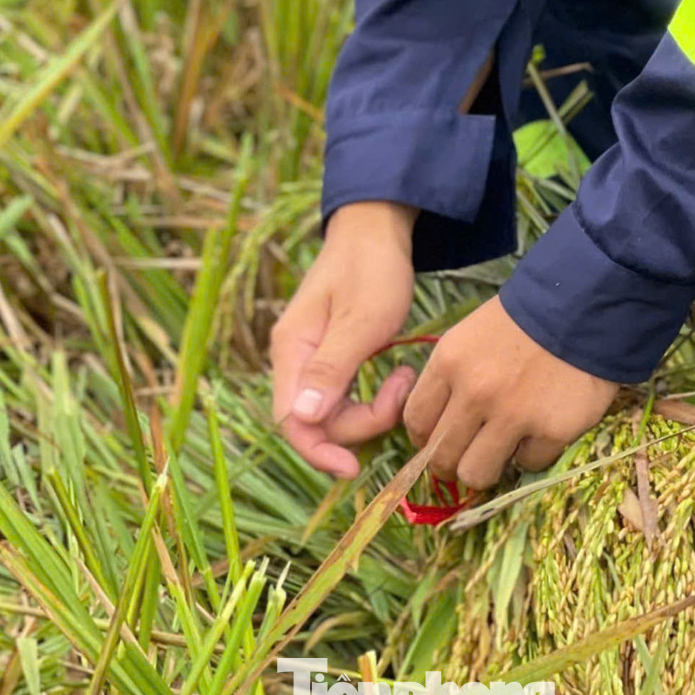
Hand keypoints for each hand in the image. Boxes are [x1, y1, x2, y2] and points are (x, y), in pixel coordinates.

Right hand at [269, 201, 418, 478]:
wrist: (378, 228)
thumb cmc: (371, 267)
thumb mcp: (361, 319)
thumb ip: (332, 369)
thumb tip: (303, 420)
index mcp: (291, 348)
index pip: (291, 420)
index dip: (319, 451)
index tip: (354, 467)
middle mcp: (293, 356)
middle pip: (314, 420)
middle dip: (359, 423)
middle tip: (400, 391)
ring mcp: (310, 355)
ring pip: (331, 411)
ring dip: (369, 410)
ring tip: (403, 378)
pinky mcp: (330, 354)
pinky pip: (342, 394)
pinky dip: (370, 397)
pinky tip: (395, 377)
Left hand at [401, 295, 619, 490]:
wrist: (582, 307)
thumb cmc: (522, 321)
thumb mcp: (470, 336)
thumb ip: (450, 377)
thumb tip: (434, 425)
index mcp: (449, 361)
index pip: (415, 421)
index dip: (424, 440)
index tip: (436, 442)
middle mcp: (474, 392)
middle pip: (441, 457)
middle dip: (450, 465)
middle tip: (467, 457)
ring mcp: (512, 414)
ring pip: (476, 474)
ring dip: (487, 467)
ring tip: (500, 451)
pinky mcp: (550, 431)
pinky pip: (527, 465)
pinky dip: (532, 453)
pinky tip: (539, 430)